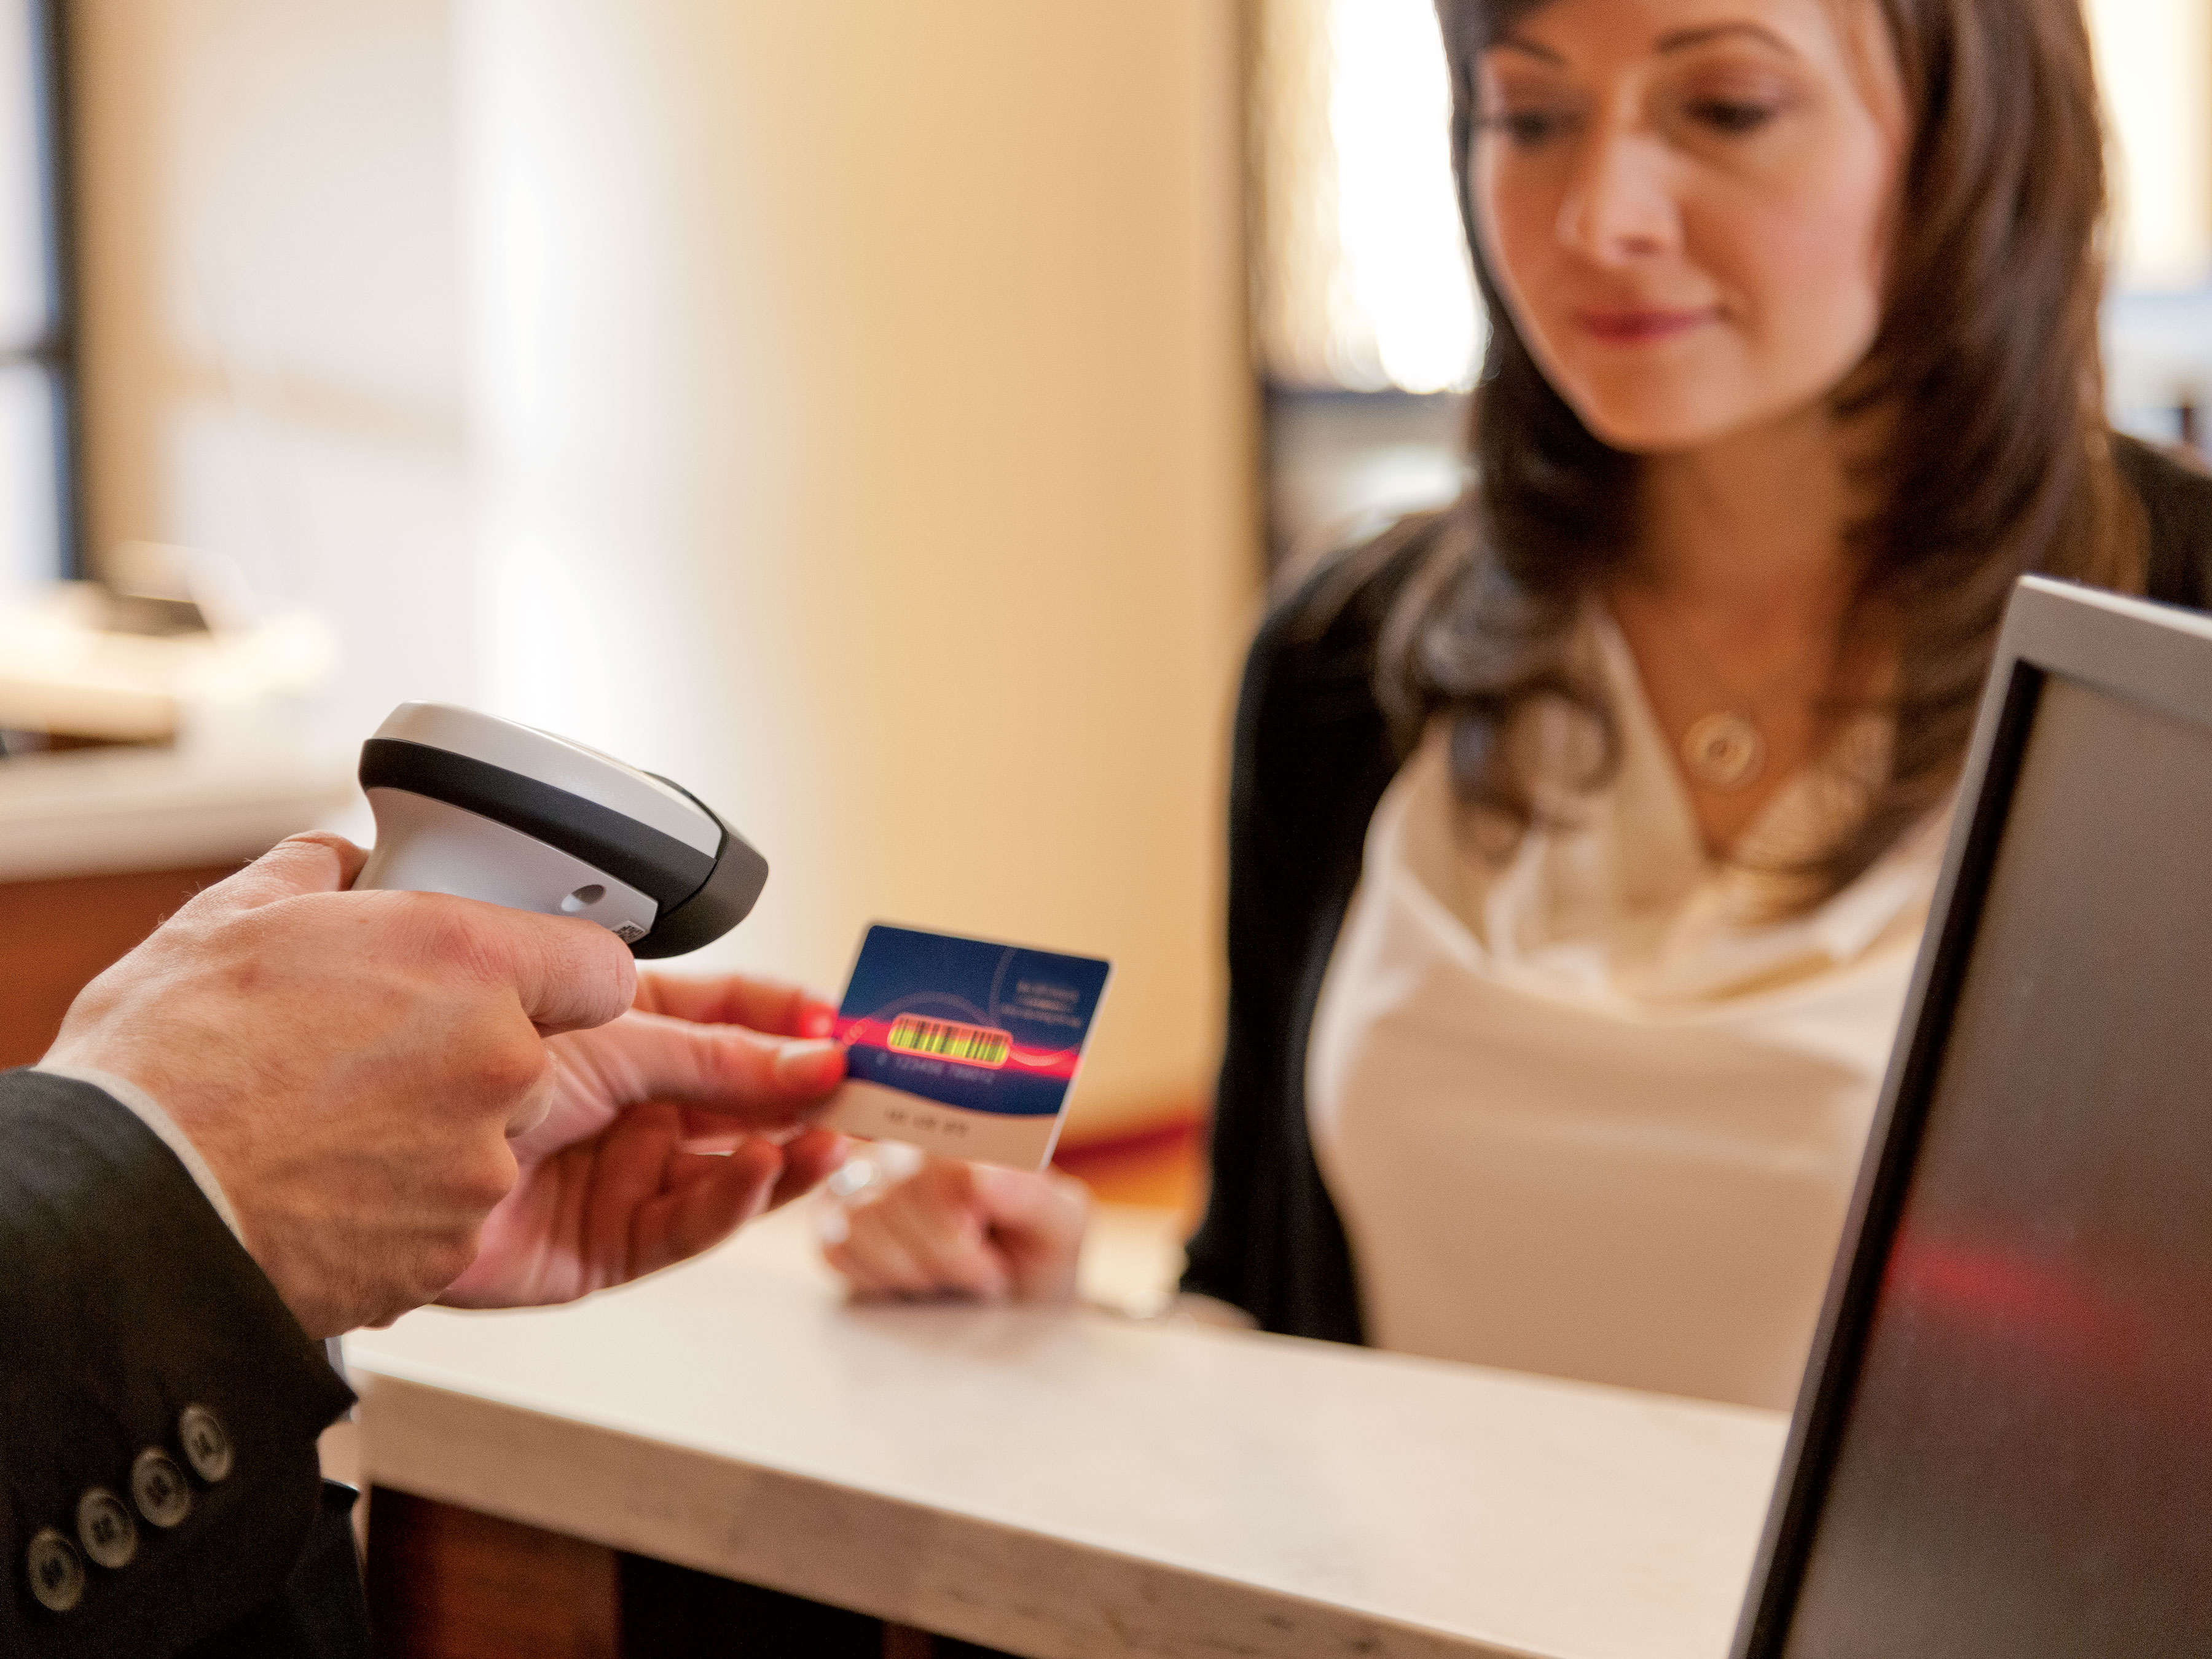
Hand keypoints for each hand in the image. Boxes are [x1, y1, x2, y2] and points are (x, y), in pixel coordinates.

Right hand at [43, 833, 634, 1337]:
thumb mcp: (239, 915)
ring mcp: (478, 1166)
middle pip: (535, 1060)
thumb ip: (322, 874)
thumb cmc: (172, 1064)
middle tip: (377, 1062)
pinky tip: (324, 1185)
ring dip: (433, 1137)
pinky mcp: (448, 1251)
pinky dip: (400, 1207)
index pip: (600, 966)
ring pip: (488, 1144)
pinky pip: (446, 1218)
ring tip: (329, 1130)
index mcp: (469, 965)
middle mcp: (498, 1064)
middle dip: (475, 1061)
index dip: (560, 973)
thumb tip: (345, 865)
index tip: (525, 982)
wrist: (126, 1201)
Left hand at [439, 972, 849, 1307]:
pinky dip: (729, 1201)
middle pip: (740, 1097)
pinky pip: (682, 1226)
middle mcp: (623, 1103)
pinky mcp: (603, 1249)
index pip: (724, 1016)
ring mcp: (617, 1175)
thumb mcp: (611, 1035)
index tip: (840, 1023)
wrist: (362, 1152)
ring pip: (726, 1167)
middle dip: (806, 1092)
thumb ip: (715, 1052)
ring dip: (787, 1150)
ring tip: (831, 1137)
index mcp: (616, 1032)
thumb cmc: (450, 1065)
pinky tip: (757, 1171)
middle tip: (864, 1089)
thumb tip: (810, 1056)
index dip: (785, 1020)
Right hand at [822, 1153, 1089, 1302]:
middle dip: (948, 1258)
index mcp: (968, 1127)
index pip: (942, 1160)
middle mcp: (909, 1139)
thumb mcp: (1060, 1229)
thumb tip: (981, 1176)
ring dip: (916, 1271)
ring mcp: (866, 1176)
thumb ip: (1031, 1197)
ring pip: (864, 1218)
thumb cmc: (1036, 1253)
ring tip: (950, 1277)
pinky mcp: (833, 1219)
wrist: (1007, 1302)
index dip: (959, 1231)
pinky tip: (912, 1279)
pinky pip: (837, 1245)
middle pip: (902, 1188)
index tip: (992, 1266)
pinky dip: (879, 1278)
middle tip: (983, 1276)